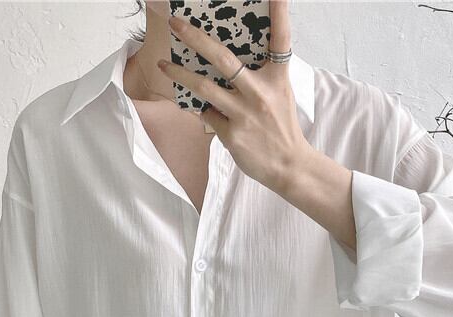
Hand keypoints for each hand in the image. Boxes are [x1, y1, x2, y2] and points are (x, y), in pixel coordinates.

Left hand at [158, 0, 312, 193]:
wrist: (288, 165)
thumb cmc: (282, 127)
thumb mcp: (280, 94)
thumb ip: (261, 75)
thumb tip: (229, 60)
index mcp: (277, 78)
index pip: (281, 40)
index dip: (280, 14)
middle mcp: (260, 92)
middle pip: (223, 58)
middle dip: (196, 38)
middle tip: (176, 24)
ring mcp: (244, 113)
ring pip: (204, 87)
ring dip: (180, 74)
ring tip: (164, 66)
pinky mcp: (231, 134)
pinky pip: (208, 115)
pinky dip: (204, 111)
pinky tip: (204, 110)